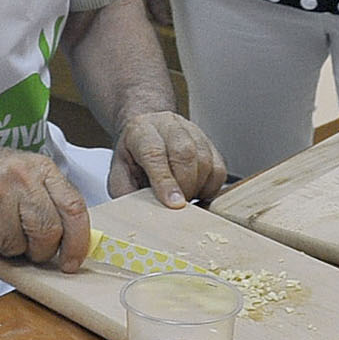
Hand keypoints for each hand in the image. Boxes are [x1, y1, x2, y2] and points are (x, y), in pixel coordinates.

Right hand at [0, 144, 91, 268]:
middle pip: (47, 231)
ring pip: (16, 243)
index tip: (72, 261)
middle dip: (40, 251)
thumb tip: (74, 243)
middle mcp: (22, 175)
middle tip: (30, 249)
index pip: (73, 208)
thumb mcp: (28, 176)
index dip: (78, 241)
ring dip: (8, 247)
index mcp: (42, 169)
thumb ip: (51, 203)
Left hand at [109, 109, 224, 206]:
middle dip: (185, 186)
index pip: (154, 153)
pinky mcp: (209, 143)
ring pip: (205, 161)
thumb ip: (126, 191)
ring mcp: (192, 131)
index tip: (174, 204)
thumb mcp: (119, 173)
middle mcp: (169, 126)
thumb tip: (140, 214)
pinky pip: (218, 169)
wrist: (147, 132)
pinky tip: (197, 192)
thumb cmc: (133, 157)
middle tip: (178, 206)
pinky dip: (210, 187)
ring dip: (198, 188)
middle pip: (184, 153)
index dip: (165, 181)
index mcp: (142, 132)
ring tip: (185, 198)